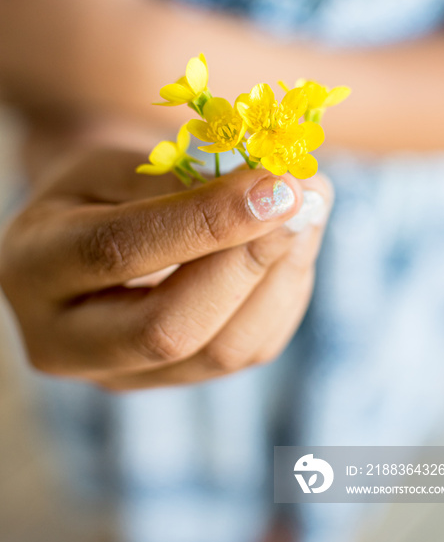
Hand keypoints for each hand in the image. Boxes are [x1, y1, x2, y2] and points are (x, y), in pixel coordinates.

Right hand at [0, 149, 331, 389]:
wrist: (84, 228)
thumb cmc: (98, 184)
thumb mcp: (115, 162)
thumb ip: (178, 180)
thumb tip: (271, 197)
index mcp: (34, 269)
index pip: (119, 253)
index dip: (206, 222)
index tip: (276, 184)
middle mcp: (64, 341)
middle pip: (168, 330)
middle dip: (249, 263)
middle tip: (304, 200)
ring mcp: (120, 373)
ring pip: (219, 352)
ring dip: (281, 278)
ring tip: (311, 211)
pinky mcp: (170, 379)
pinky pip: (245, 351)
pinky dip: (283, 296)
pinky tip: (295, 247)